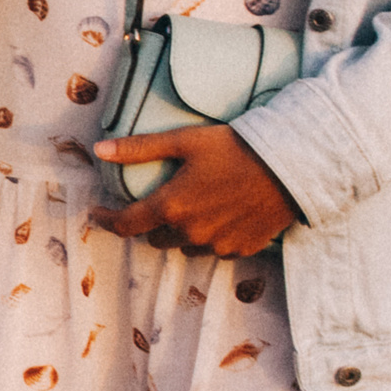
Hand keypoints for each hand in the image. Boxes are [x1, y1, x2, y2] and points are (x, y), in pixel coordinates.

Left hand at [88, 124, 298, 256]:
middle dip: (153, 223)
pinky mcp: (241, 250)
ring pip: (185, 246)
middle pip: (156, 237)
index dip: (107, 221)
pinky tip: (224, 214)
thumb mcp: (185, 141)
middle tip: (163, 201)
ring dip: (182, 232)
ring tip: (198, 205)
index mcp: (171, 207)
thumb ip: (140, 148)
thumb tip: (99, 150)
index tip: (97, 214)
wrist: (293, 165)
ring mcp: (217, 245)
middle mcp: (190, 233)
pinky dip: (212, 236)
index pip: (125, 225)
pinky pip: (215, 249)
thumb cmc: (237, 147)